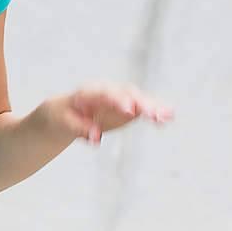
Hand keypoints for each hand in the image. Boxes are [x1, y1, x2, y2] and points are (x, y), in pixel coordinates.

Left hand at [55, 84, 173, 144]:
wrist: (65, 112)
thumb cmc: (62, 117)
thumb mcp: (63, 123)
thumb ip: (80, 129)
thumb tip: (96, 138)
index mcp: (89, 92)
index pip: (106, 94)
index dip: (118, 101)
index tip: (129, 110)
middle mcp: (107, 91)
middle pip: (126, 94)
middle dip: (140, 103)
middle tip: (153, 114)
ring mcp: (119, 98)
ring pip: (138, 99)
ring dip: (152, 107)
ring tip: (167, 116)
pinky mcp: (127, 107)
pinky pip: (142, 108)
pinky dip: (154, 111)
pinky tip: (169, 116)